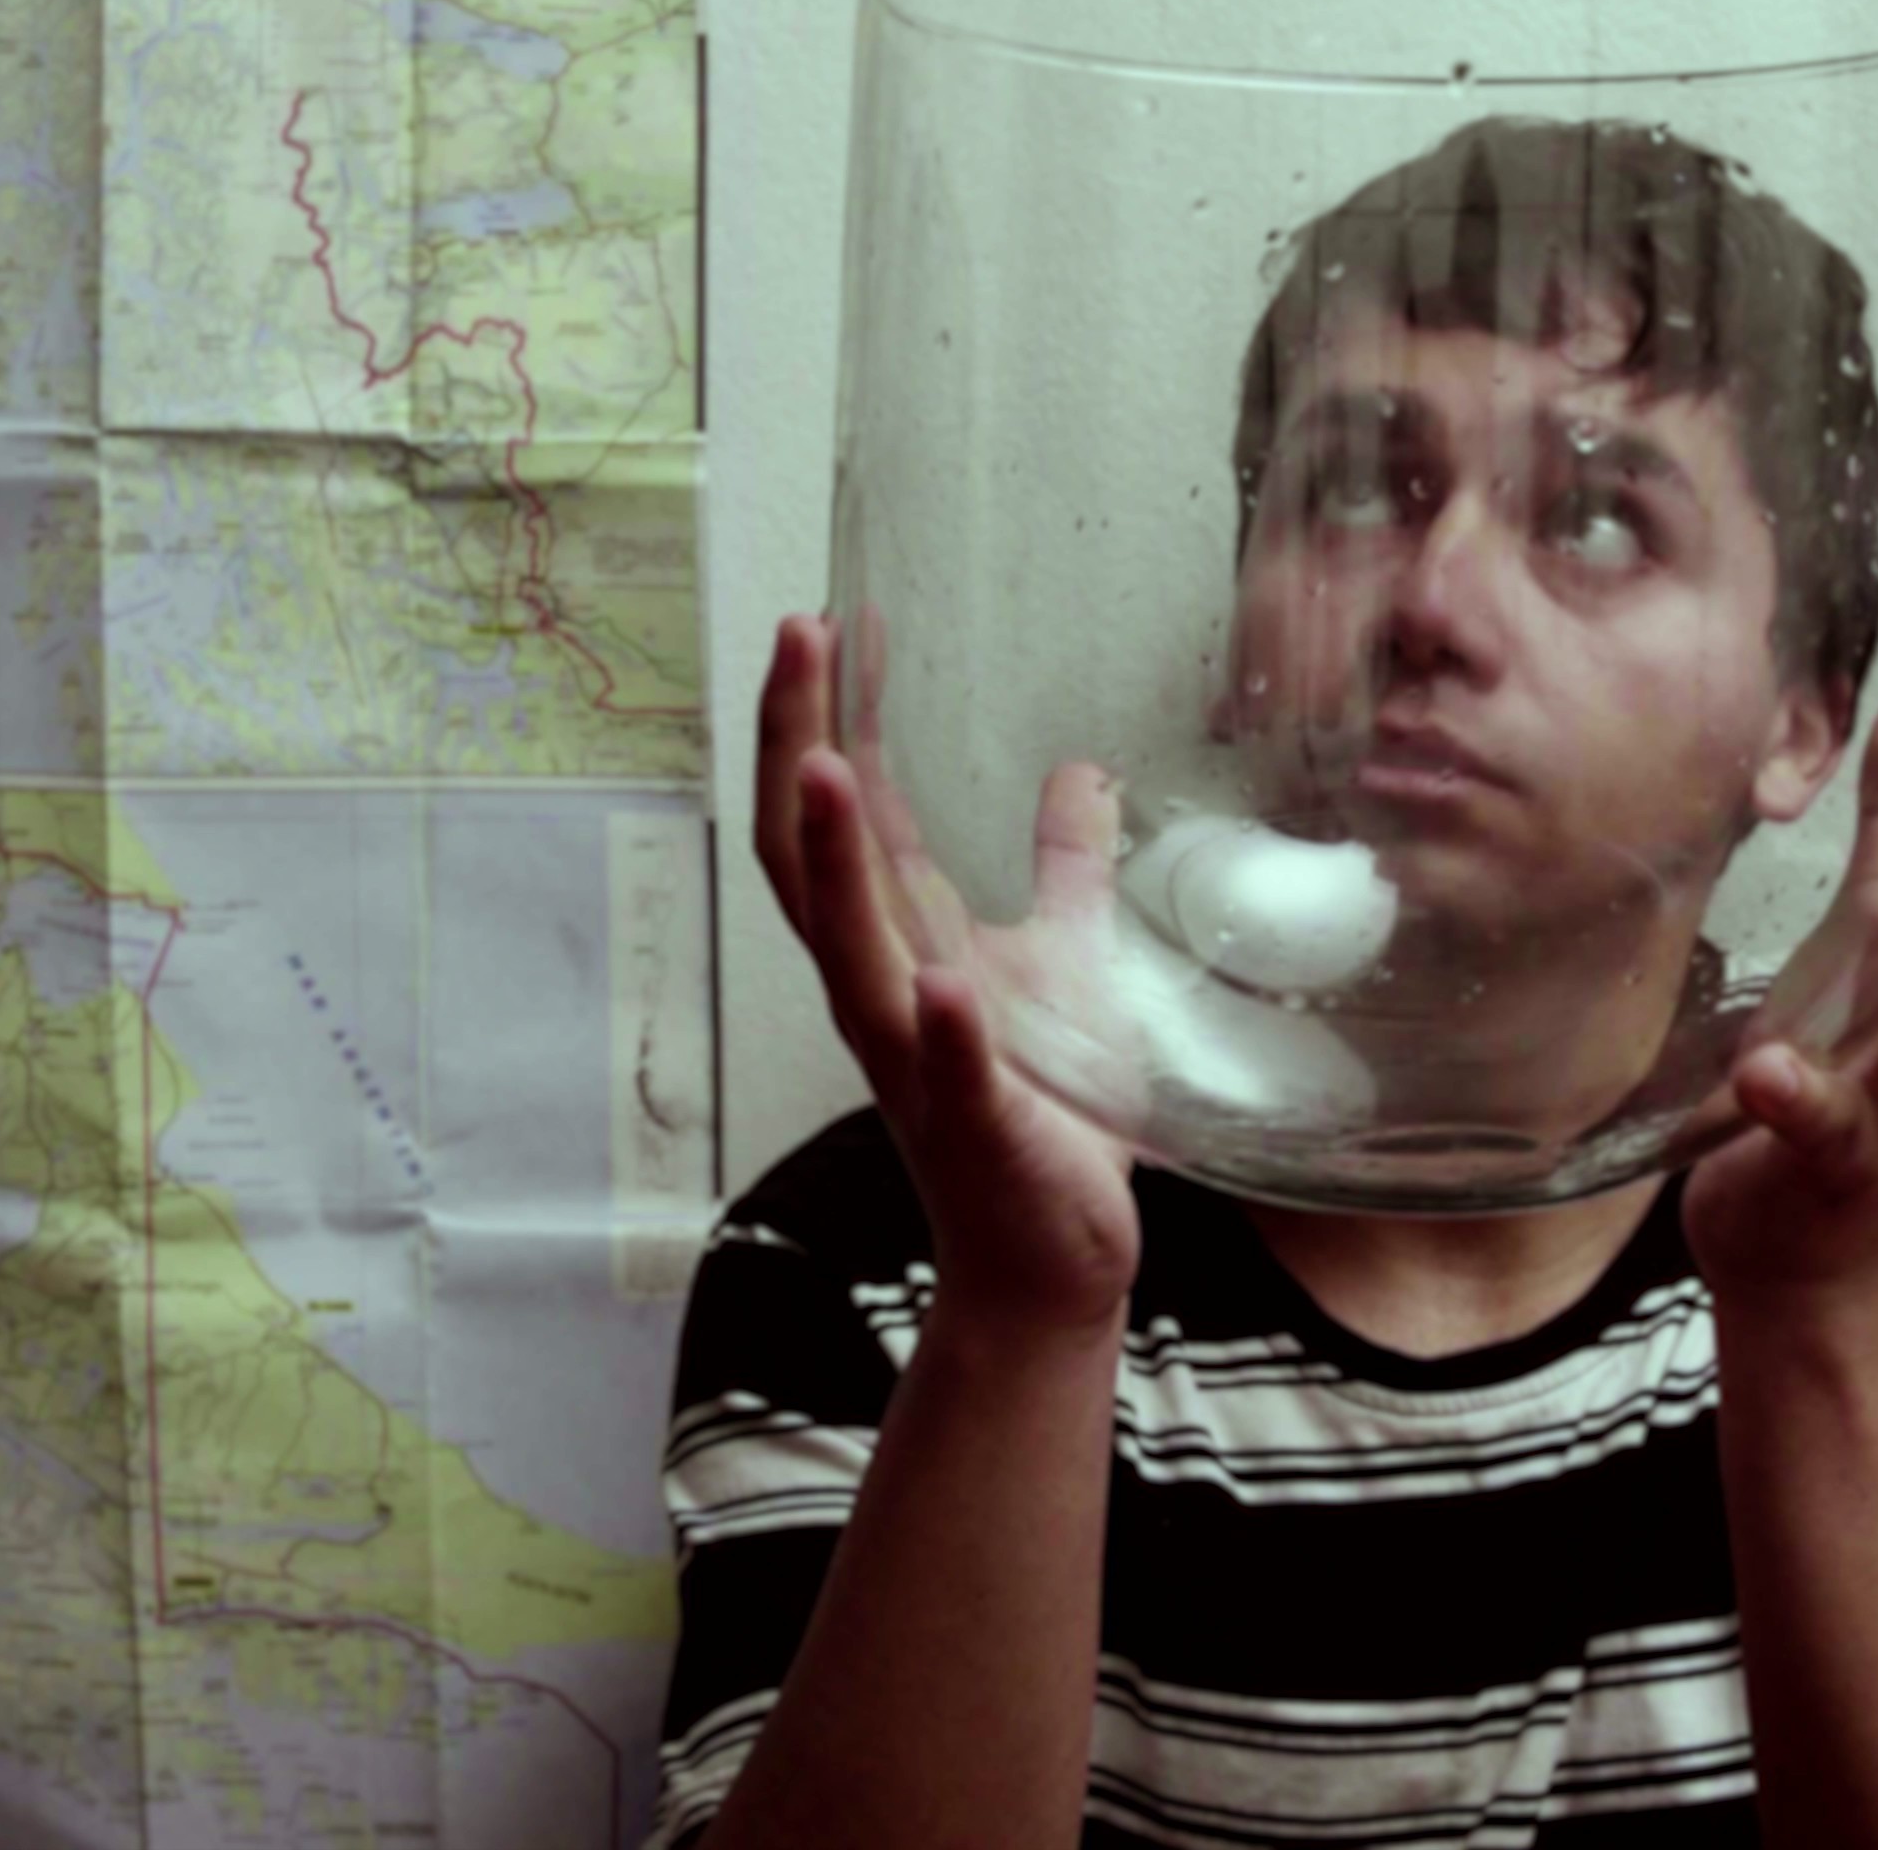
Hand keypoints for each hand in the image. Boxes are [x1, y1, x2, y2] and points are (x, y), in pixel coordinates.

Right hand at [753, 610, 1144, 1330]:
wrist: (1049, 1259)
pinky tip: (940, 981)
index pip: (837, 814)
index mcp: (899, 944)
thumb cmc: (1048, 1112)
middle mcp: (885, 992)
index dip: (820, 719)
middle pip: (808, 856)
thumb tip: (1078, 769)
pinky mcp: (979, 1127)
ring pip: (850, 951)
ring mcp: (921, 1061)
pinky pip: (951, 1073)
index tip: (823, 620)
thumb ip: (1065, 867)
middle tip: (801, 638)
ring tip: (828, 765)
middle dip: (799, 745)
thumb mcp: (1067, 962)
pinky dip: (943, 1025)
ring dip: (838, 859)